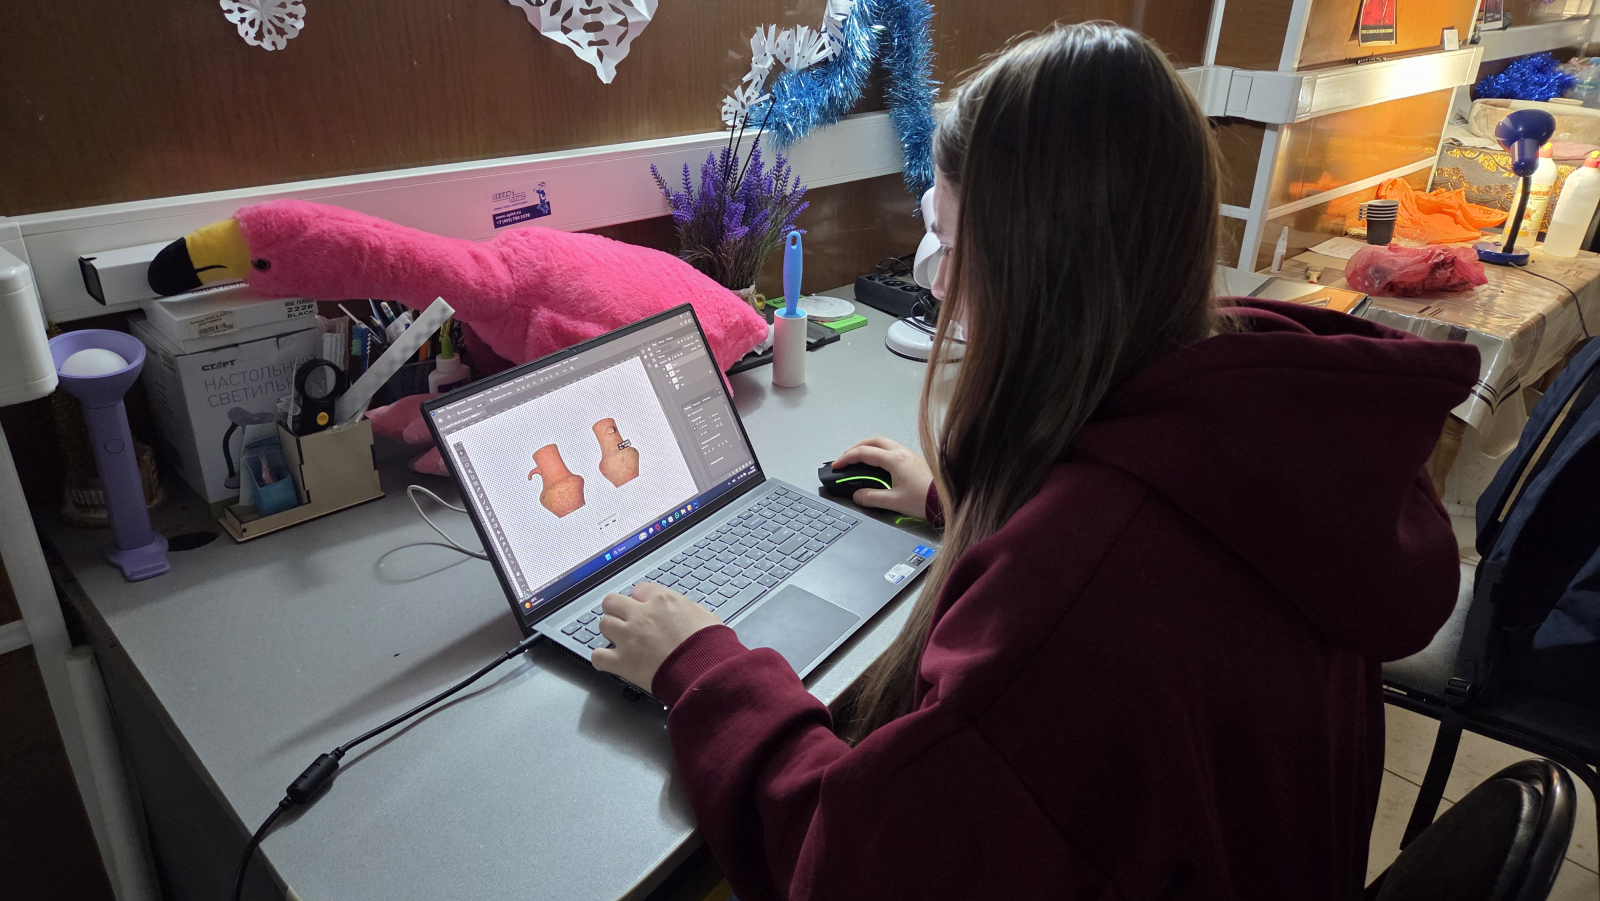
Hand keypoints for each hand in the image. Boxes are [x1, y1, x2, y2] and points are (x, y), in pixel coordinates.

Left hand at [591, 582, 721, 692]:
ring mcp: (629, 638)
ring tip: (619, 640)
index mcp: (662, 601)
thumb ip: (688, 609)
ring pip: (603, 624)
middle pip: (612, 602)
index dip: (641, 600)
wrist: (706, 672)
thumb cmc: (710, 646)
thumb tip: (684, 611)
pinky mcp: (623, 662)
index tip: (644, 608)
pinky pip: (598, 657)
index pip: (639, 590)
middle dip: (617, 610)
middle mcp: (642, 615)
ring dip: (610, 631)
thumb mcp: (705, 616)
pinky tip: (609, 661)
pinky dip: (601, 659)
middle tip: (624, 620)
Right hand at [833, 436, 933, 518]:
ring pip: (884, 443)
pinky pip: (893, 449)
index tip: (837, 465)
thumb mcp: (894, 502)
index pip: (864, 453)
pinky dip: (880, 453)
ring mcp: (910, 455)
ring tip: (860, 459)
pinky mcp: (915, 460)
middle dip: (857, 447)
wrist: (947, 501)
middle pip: (874, 441)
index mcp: (895, 460)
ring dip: (869, 448)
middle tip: (846, 458)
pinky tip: (878, 465)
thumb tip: (857, 495)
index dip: (847, 458)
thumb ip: (871, 497)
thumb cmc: (925, 500)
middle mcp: (903, 453)